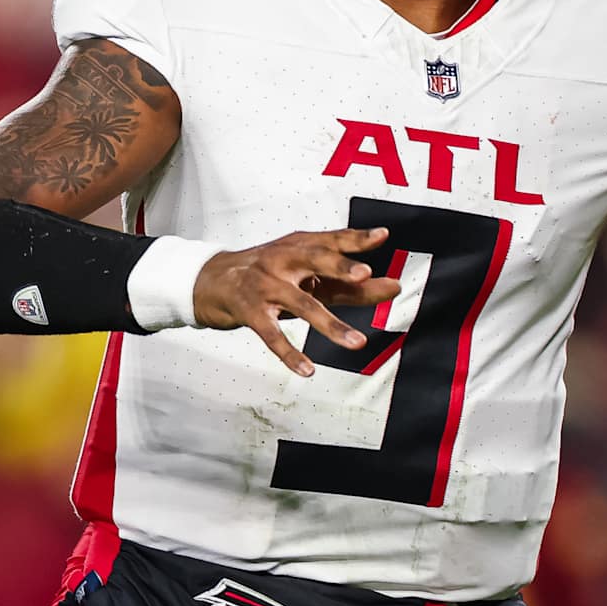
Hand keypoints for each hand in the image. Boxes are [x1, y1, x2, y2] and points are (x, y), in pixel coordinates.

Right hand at [194, 227, 400, 376]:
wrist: (212, 281)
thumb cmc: (268, 275)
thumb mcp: (306, 274)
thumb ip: (349, 284)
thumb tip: (394, 287)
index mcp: (299, 247)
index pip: (332, 240)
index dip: (357, 238)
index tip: (382, 236)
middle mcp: (283, 260)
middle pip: (314, 260)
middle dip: (340, 267)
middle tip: (365, 274)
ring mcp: (265, 285)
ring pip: (301, 304)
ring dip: (330, 325)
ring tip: (357, 343)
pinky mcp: (249, 311)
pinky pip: (272, 335)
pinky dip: (290, 354)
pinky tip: (307, 370)